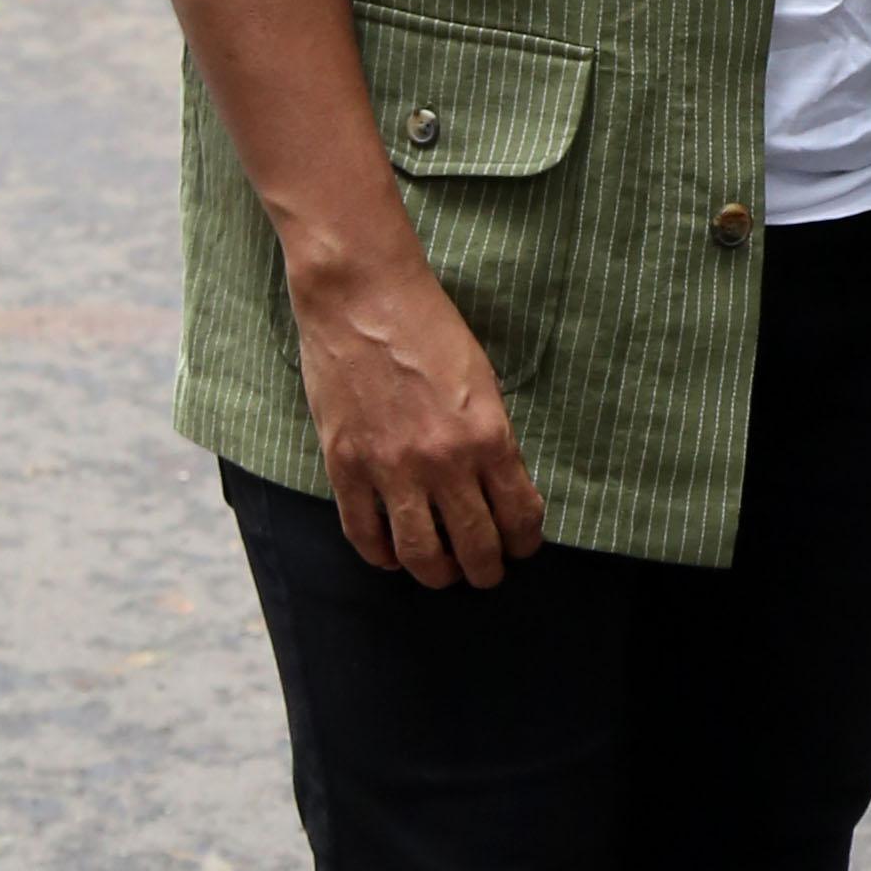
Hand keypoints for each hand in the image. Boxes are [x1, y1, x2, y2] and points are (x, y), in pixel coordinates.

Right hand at [288, 225, 547, 587]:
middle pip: (476, 548)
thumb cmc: (428, 327)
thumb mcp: (482, 380)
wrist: (362, 295)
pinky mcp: (345, 465)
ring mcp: (390, 468)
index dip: (525, 542)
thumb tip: (498, 490)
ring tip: (442, 572)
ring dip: (438, 575)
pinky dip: (381, 555)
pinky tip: (391, 554)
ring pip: (421, 556)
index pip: (520, 517)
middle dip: (487, 570)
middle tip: (486, 572)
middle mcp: (443, 461)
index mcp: (488, 436)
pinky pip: (364, 535)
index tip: (521, 546)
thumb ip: (491, 439)